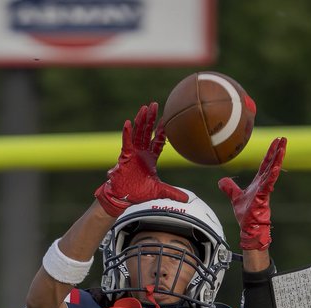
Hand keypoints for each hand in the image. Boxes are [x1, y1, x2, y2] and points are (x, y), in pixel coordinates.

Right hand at [95, 102, 188, 217]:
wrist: (124, 200)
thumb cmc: (138, 194)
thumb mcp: (159, 191)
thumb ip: (172, 193)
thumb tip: (187, 200)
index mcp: (149, 158)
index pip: (157, 141)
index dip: (161, 130)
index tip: (166, 119)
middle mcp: (141, 153)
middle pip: (146, 132)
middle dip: (151, 118)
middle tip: (155, 104)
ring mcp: (132, 153)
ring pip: (137, 133)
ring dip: (140, 121)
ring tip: (144, 108)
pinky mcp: (124, 157)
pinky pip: (126, 143)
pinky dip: (127, 133)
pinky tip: (128, 123)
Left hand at [218, 137, 286, 250]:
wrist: (248, 229)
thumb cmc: (246, 216)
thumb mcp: (235, 198)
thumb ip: (230, 188)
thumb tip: (221, 181)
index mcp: (259, 183)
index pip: (265, 164)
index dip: (270, 152)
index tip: (276, 141)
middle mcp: (263, 184)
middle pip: (272, 164)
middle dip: (278, 151)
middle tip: (284, 138)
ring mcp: (264, 190)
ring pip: (273, 171)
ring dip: (278, 159)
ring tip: (284, 147)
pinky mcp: (262, 198)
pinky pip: (268, 185)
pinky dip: (272, 176)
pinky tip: (275, 167)